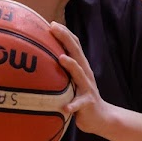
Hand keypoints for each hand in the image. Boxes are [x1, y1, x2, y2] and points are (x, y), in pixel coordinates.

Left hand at [52, 22, 114, 136]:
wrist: (101, 117)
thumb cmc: (80, 97)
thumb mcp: (72, 81)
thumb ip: (62, 70)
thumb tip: (40, 60)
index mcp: (80, 67)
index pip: (74, 46)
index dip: (64, 33)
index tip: (51, 23)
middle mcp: (85, 73)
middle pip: (77, 52)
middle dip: (66, 39)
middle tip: (53, 28)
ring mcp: (87, 88)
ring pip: (80, 74)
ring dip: (71, 66)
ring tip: (61, 58)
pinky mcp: (87, 103)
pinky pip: (79, 104)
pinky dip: (73, 105)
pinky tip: (66, 107)